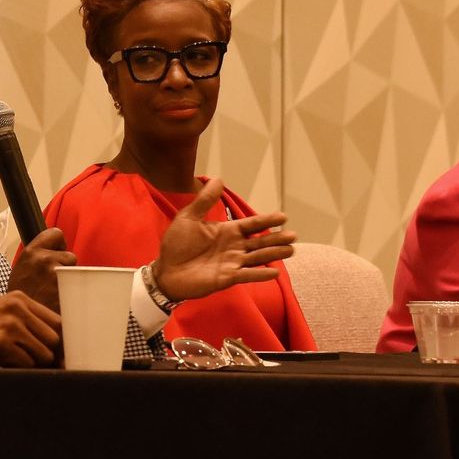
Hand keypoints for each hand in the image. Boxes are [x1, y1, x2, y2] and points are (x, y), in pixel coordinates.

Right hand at [0, 293, 61, 366]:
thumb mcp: (2, 317)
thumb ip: (29, 324)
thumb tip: (61, 347)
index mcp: (19, 299)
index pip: (58, 321)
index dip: (60, 341)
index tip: (57, 354)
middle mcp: (16, 307)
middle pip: (55, 338)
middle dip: (48, 355)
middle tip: (34, 363)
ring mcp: (8, 323)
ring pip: (43, 353)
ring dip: (32, 364)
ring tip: (13, 361)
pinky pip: (26, 363)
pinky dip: (18, 369)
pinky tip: (2, 363)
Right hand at [7, 227, 73, 311]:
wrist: (18, 325)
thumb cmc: (23, 299)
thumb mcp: (22, 271)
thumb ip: (37, 259)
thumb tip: (56, 251)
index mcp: (30, 253)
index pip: (56, 233)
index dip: (59, 245)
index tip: (58, 253)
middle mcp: (43, 259)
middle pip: (69, 255)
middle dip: (65, 268)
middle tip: (53, 284)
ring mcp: (56, 274)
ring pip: (76, 271)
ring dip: (71, 281)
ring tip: (55, 295)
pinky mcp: (68, 289)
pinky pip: (80, 286)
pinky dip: (75, 294)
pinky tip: (62, 302)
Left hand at [152, 178, 296, 301]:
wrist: (165, 270)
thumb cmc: (176, 245)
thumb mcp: (189, 218)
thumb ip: (204, 201)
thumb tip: (218, 179)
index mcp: (226, 231)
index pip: (251, 225)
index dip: (266, 221)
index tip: (283, 216)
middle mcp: (233, 247)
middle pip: (259, 242)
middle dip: (276, 238)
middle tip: (293, 235)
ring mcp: (231, 263)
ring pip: (257, 258)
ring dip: (273, 254)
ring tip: (291, 251)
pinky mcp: (226, 279)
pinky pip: (246, 275)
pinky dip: (259, 275)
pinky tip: (273, 273)